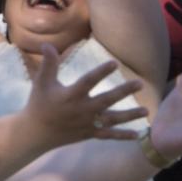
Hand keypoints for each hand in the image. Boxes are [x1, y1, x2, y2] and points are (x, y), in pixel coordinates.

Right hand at [22, 45, 146, 148]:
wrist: (35, 133)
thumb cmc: (39, 104)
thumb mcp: (41, 82)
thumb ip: (48, 64)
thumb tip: (47, 44)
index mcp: (70, 95)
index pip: (88, 82)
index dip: (101, 73)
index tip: (115, 63)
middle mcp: (81, 110)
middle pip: (106, 100)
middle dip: (123, 92)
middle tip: (140, 83)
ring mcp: (87, 124)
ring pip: (112, 120)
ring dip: (129, 116)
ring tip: (146, 111)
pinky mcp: (89, 134)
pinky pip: (108, 135)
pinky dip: (122, 136)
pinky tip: (137, 135)